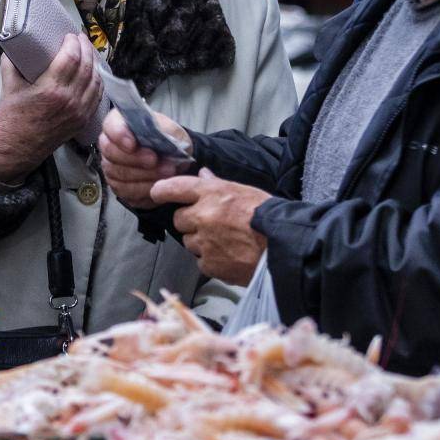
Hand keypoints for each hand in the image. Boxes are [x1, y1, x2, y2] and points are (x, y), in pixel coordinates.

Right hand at [0, 33, 100, 182]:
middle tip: (80, 39)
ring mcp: (78, 111)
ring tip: (88, 52)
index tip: (70, 35)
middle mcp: (69, 100)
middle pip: (87, 66)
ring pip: (96, 80)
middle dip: (86, 48)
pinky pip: (97, 96)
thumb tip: (15, 47)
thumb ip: (11, 63)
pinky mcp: (82, 120)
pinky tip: (93, 73)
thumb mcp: (8, 87)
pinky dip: (97, 81)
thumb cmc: (11, 121)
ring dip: (94, 63)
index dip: (73, 42)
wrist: (15, 150)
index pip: (72, 57)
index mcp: (50, 90)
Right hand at [99, 108, 188, 209]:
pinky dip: (145, 189)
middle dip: (134, 158)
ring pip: (118, 174)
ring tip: (166, 172)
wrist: (175, 162)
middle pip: (110, 152)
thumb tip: (159, 139)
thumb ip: (165, 131)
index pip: (111, 125)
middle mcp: (110, 145)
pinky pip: (127, 191)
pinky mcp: (119, 187)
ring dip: (144, 175)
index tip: (132, 144)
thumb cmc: (169, 141)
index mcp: (121, 123)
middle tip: (154, 160)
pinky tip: (159, 185)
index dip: (119, 135)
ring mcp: (112, 167)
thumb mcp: (172, 130)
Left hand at [154, 168, 271, 283]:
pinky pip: (201, 261)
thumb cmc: (267, 216)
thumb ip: (217, 185)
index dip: (161, 190)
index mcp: (211, 194)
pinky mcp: (209, 264)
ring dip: (200, 241)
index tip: (157, 193)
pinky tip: (229, 255)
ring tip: (225, 241)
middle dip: (190, 221)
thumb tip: (202, 175)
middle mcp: (202, 216)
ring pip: (189, 241)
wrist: (283, 247)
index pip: (174, 187)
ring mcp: (204, 242)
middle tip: (211, 224)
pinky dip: (211, 260)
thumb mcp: (243, 192)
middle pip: (179, 219)